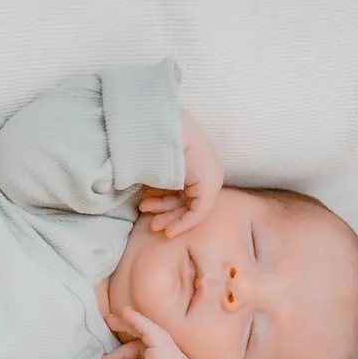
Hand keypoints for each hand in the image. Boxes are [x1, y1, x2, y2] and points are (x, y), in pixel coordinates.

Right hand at [137, 107, 223, 237]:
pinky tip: (169, 230)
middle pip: (189, 203)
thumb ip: (157, 182)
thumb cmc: (151, 143)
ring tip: (153, 225)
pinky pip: (199, 212)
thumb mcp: (155, 168)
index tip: (146, 211)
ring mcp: (211, 179)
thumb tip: (147, 195)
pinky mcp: (210, 185)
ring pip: (194, 210)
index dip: (165, 207)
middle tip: (153, 225)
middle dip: (168, 216)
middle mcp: (208, 172)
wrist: (157, 128)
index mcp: (197, 165)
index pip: (185, 193)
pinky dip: (184, 223)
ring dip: (172, 220)